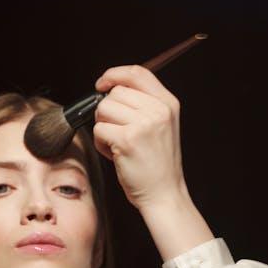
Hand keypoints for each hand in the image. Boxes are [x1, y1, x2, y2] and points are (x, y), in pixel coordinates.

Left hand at [93, 64, 184, 211]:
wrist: (164, 195)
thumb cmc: (157, 166)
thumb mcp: (161, 127)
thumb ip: (142, 105)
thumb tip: (109, 90)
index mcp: (168, 104)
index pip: (137, 73)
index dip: (114, 74)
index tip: (101, 84)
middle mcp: (158, 110)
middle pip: (114, 93)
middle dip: (107, 112)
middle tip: (117, 133)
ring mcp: (144, 124)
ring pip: (103, 110)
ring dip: (102, 128)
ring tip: (117, 145)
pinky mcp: (127, 139)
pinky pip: (98, 130)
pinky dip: (100, 144)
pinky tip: (115, 155)